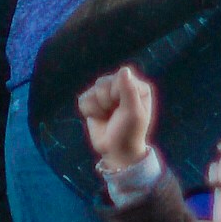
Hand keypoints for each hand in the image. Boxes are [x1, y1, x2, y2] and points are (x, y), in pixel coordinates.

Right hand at [71, 59, 161, 190]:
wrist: (116, 151)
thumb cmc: (130, 132)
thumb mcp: (133, 112)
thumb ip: (128, 91)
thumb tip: (124, 70)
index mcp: (137, 87)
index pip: (119, 77)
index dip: (117, 93)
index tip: (124, 108)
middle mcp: (122, 87)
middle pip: (103, 82)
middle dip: (106, 100)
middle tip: (114, 114)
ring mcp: (107, 94)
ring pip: (92, 90)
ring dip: (98, 107)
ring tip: (107, 116)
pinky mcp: (93, 102)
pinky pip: (83, 99)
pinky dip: (89, 111)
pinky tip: (99, 118)